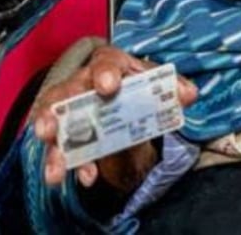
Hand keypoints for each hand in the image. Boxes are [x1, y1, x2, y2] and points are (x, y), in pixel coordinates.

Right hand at [33, 45, 197, 191]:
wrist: (125, 96)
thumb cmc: (137, 82)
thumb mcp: (157, 81)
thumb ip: (174, 87)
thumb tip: (189, 94)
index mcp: (110, 64)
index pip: (105, 63)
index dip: (105, 73)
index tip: (107, 86)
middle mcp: (83, 83)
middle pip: (64, 94)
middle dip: (55, 113)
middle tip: (51, 130)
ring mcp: (71, 109)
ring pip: (55, 126)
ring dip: (55, 149)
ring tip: (55, 171)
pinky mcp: (68, 133)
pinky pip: (64, 149)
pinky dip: (72, 165)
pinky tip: (86, 177)